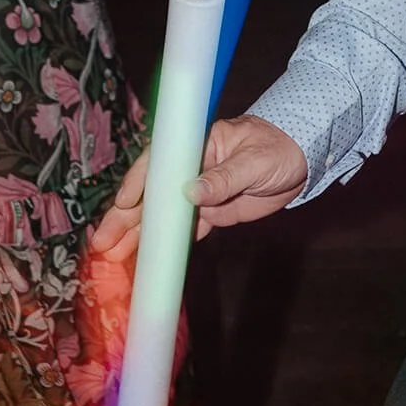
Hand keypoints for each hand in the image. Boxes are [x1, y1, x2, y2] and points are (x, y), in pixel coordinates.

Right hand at [90, 114, 308, 263]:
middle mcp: (191, 169)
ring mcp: (199, 192)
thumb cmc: (278, 148)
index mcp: (197, 145)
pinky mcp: (211, 212)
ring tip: (115, 256)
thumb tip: (191, 192)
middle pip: (153, 193)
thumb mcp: (254, 161)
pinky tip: (149, 260)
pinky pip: (184, 229)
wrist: (302, 160)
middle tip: (103, 242)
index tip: (122, 204)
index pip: (159, 163)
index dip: (138, 183)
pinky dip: (167, 244)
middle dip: (126, 217)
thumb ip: (224, 177)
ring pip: (163, 215)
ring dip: (140, 235)